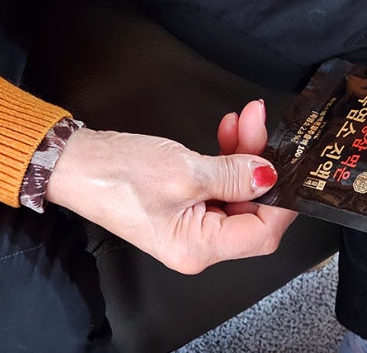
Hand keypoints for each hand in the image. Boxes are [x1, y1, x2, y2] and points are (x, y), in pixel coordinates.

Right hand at [46, 100, 296, 273]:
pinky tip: (228, 131)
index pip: (261, 234)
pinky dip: (227, 158)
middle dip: (260, 166)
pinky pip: (219, 185)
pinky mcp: (185, 204)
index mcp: (197, 248)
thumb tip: (270, 175)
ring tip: (244, 119)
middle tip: (260, 127)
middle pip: (251, 209)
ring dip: (244, 155)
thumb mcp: (185, 172)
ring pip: (237, 192)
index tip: (292, 168)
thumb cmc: (117, 174)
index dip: (282, 202)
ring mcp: (192, 224)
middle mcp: (197, 244)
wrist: (74, 162)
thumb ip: (234, 175)